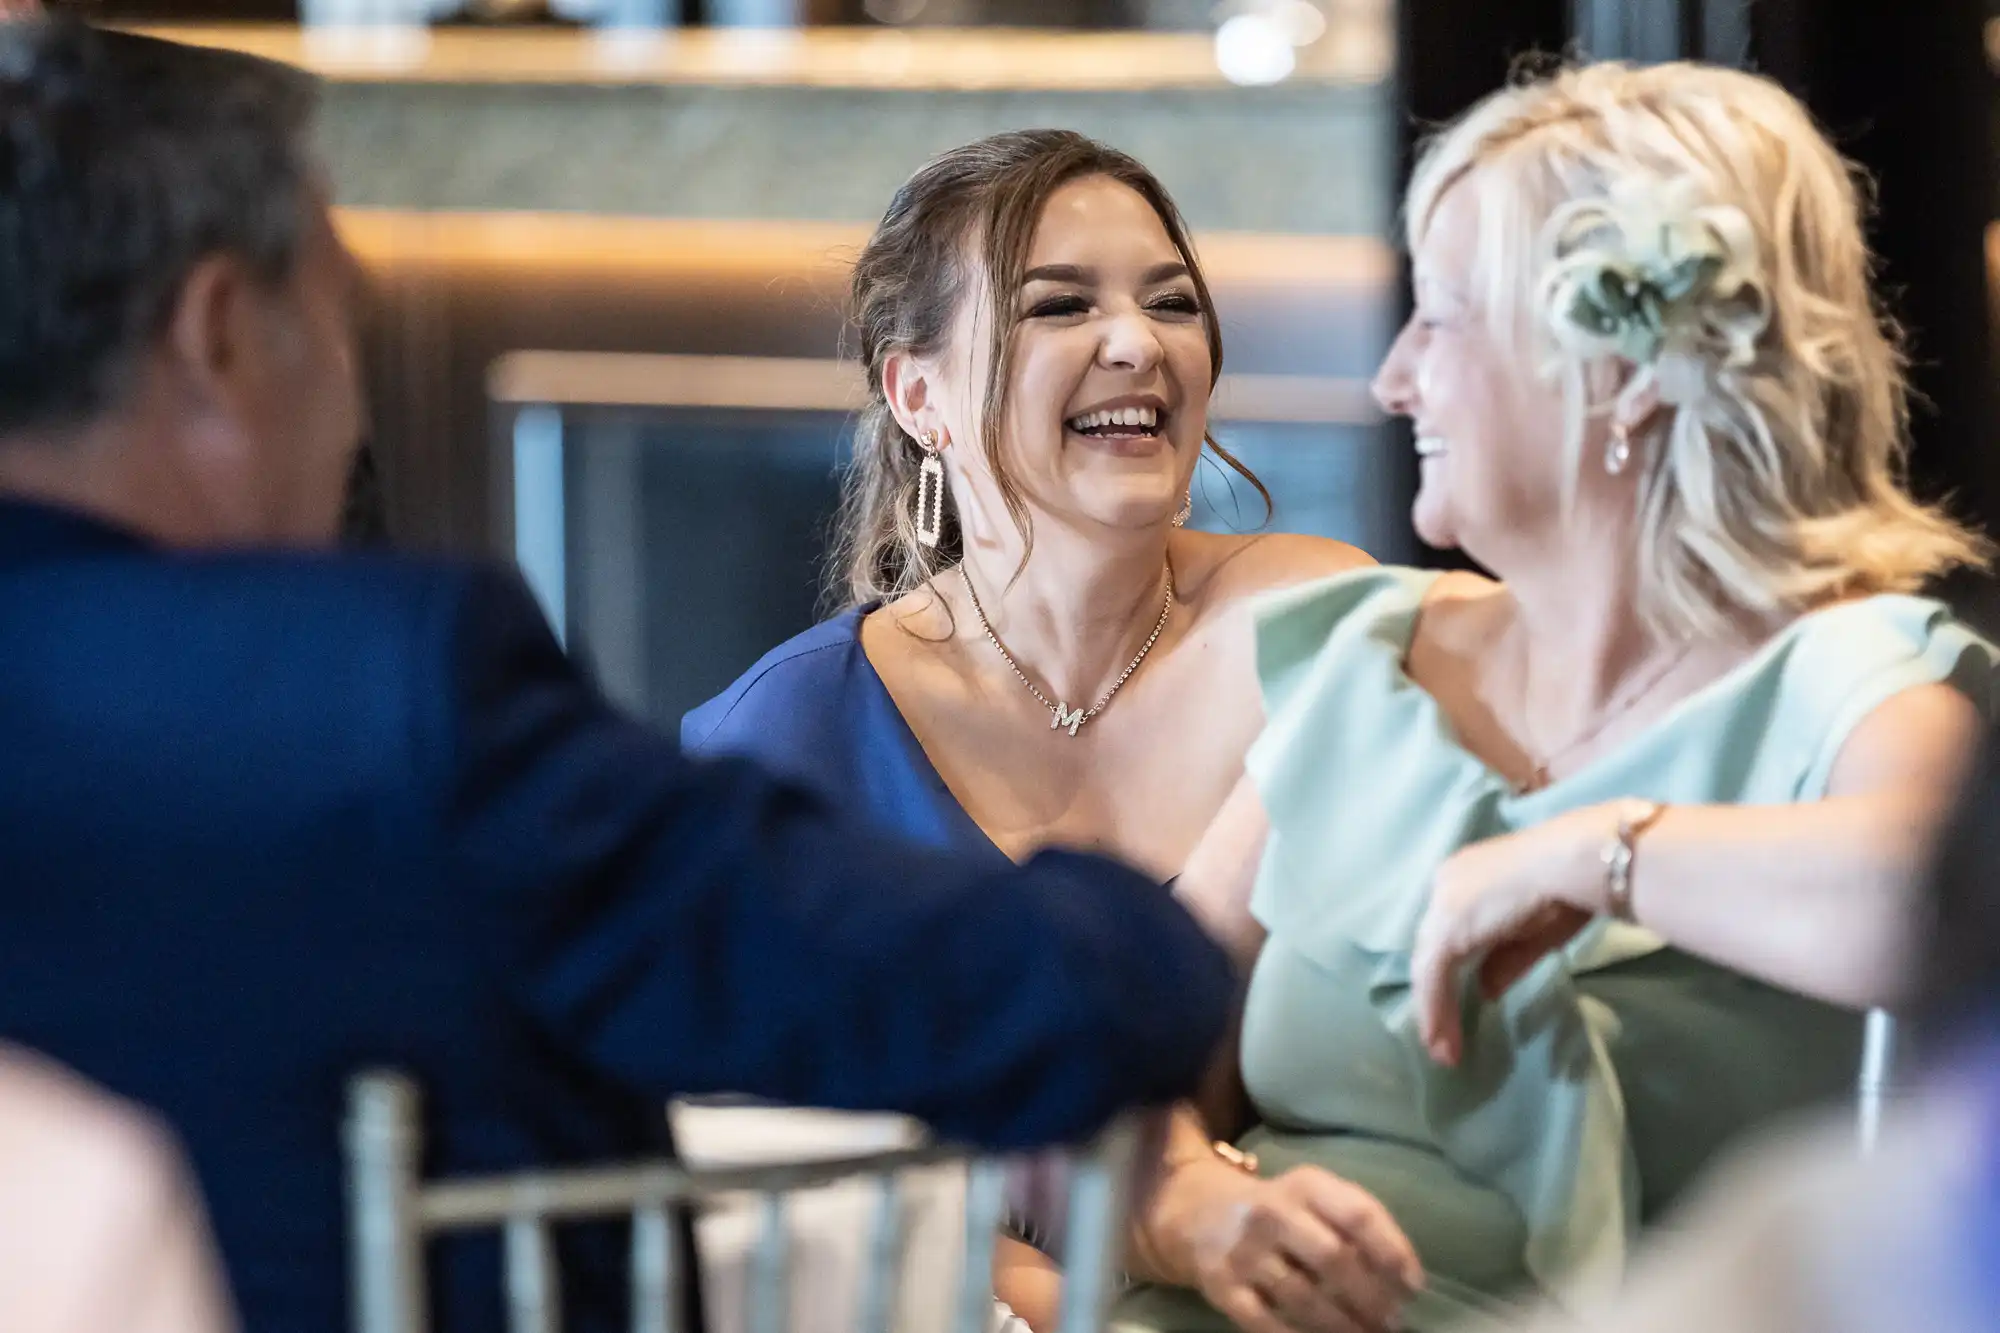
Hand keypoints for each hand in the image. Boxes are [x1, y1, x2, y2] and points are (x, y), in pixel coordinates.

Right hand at [1161, 1161, 1421, 1332]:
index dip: (1393, 1252)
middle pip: (1333, 1258)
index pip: (1358, 1214)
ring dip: (1342, 1326)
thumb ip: (1356, 1222)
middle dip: (1370, 1298)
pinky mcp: (1223, 1287)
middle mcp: (1272, 1212)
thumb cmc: (1280, 1210)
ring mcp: (1244, 1251)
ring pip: (1302, 1298)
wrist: (1200, 1214)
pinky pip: (1265, 1323)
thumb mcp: (1315, 1196)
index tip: (1413, 1287)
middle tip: (1392, 1323)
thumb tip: (1406, 1278)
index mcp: (1305, 1185)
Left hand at [1411, 808, 1613, 1066]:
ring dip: (1435, 1012)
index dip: (1449, 970)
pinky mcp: (1447, 928)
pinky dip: (1436, 1010)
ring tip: (1444, 1052)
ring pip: (1428, 967)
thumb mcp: (1535, 932)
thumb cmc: (1569, 889)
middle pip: (1431, 949)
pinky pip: (1433, 977)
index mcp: (1466, 878)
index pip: (1448, 931)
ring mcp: (1443, 905)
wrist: (1576, 864)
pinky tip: (1441, 1039)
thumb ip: (1504, 960)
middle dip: (1436, 996)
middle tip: (1443, 1038)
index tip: (1458, 1003)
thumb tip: (1485, 990)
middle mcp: (1446, 886)